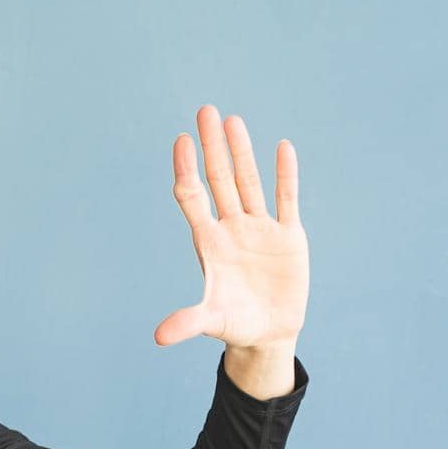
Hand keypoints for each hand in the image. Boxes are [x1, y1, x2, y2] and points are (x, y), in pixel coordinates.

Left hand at [155, 105, 307, 353]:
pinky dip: (285, 174)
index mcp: (209, 244)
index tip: (181, 141)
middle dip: (211, 147)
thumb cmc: (234, 325)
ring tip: (231, 120)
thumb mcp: (211, 322)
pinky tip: (282, 147)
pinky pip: (286, 198)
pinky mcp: (288, 236)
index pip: (192, 197)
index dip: (186, 170)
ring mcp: (259, 229)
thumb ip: (187, 322)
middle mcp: (231, 229)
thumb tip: (159, 337)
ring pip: (249, 182)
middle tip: (204, 111)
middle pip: (219, 180)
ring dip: (241, 152)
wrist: (268, 333)